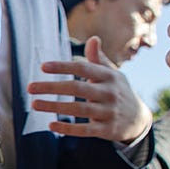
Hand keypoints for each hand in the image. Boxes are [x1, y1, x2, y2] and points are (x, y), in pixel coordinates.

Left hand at [28, 36, 152, 143]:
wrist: (139, 119)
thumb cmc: (118, 91)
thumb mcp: (112, 74)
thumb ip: (99, 59)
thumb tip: (93, 38)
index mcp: (109, 76)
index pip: (83, 68)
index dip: (63, 67)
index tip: (43, 66)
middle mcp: (109, 93)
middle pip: (77, 88)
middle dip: (52, 87)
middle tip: (30, 87)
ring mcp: (109, 112)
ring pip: (79, 109)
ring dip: (55, 107)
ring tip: (35, 104)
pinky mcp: (106, 129)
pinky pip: (85, 129)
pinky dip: (68, 128)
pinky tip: (51, 125)